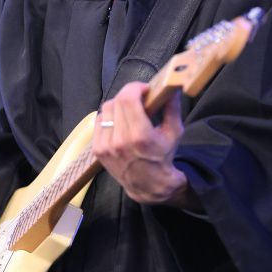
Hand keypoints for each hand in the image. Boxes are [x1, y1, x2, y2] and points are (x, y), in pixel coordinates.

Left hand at [93, 83, 187, 205]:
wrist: (148, 185)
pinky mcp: (98, 150)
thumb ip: (172, 108)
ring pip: (105, 110)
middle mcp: (120, 141)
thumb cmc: (163, 157)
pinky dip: (108, 116)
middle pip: (116, 102)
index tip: (144, 88)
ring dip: (118, 104)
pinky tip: (119, 121)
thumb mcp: (174, 133)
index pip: (128, 100)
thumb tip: (172, 87)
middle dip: (128, 94)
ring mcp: (106, 146)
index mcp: (140, 136)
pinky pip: (99, 122)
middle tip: (138, 96)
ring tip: (129, 109)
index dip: (135, 88)